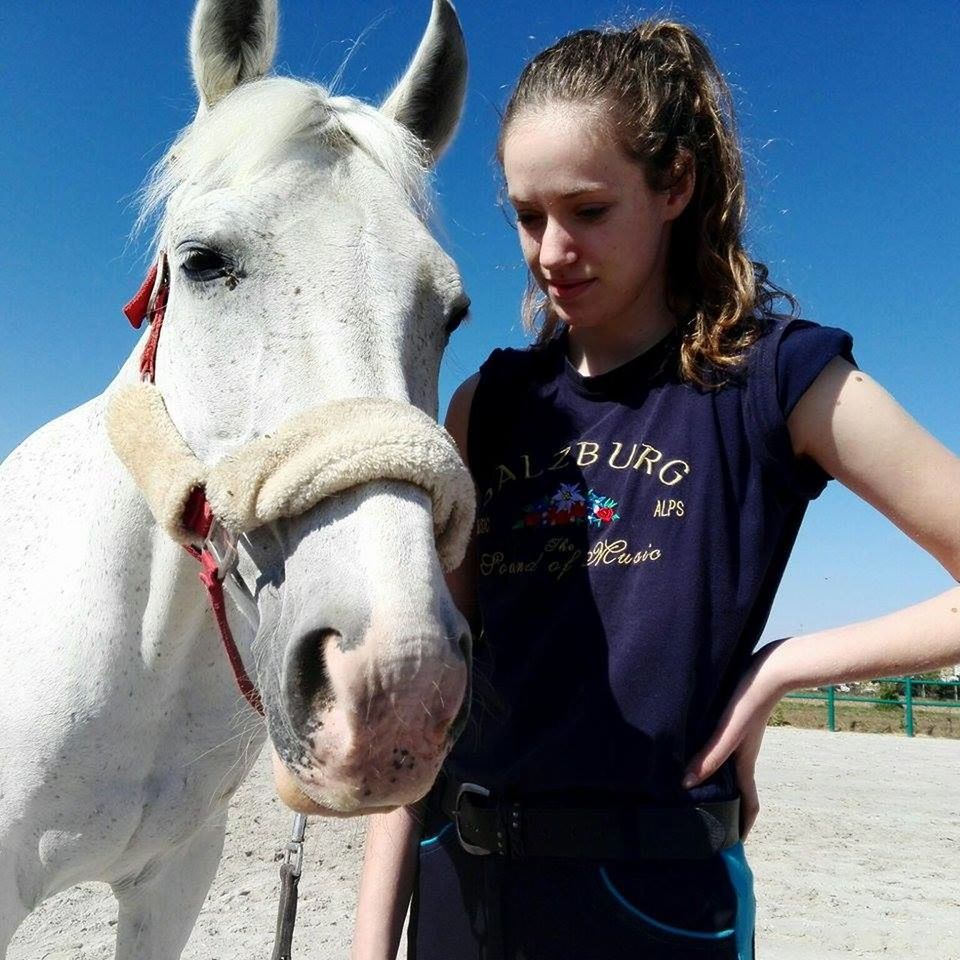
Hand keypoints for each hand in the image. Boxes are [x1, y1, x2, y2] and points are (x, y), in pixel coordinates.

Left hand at [683, 648, 784, 839]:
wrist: (770, 669)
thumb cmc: (748, 700)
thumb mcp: (727, 732)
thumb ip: (708, 757)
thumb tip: (686, 784)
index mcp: (744, 763)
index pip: (748, 804)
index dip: (744, 826)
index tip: (735, 844)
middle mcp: (744, 755)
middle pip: (737, 790)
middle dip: (728, 808)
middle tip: (709, 820)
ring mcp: (742, 740)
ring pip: (730, 770)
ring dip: (719, 784)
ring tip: (699, 791)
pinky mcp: (737, 724)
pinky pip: (725, 750)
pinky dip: (714, 760)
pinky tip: (699, 752)